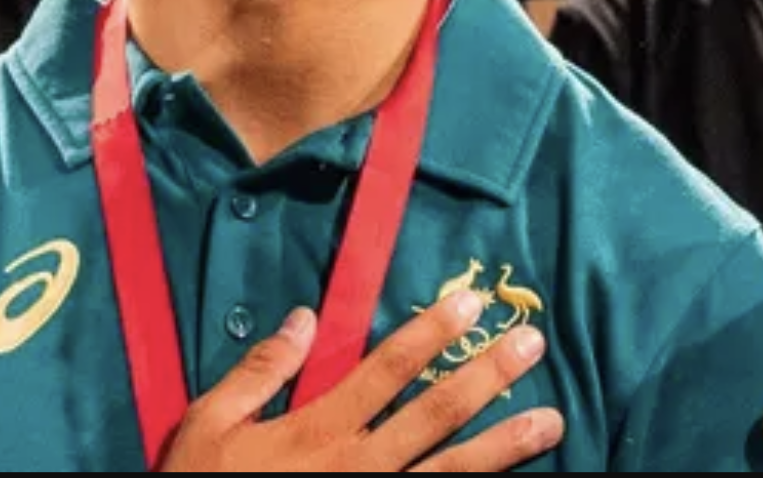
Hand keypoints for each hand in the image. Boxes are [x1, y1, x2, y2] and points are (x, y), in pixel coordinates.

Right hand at [157, 289, 563, 470]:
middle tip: (532, 343)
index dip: (432, 333)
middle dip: (487, 376)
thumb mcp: (211, 424)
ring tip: (551, 421)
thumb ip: (260, 371)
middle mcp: (359, 467)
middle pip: (436, 414)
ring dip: (505, 445)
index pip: (388, 369)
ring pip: (453, 473)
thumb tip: (303, 317)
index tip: (471, 301)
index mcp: (319, 430)